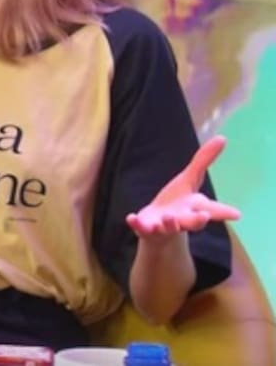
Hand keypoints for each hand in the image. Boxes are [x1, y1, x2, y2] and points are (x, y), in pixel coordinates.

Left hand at [126, 136, 240, 240]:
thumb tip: (222, 137)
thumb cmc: (179, 203)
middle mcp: (181, 220)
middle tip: (203, 217)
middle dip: (196, 220)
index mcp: (194, 209)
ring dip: (168, 223)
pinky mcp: (144, 228)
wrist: (157, 228)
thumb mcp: (190, 179)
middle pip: (190, 222)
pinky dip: (135, 223)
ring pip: (166, 227)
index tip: (236, 214)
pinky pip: (139, 227)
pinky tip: (130, 217)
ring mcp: (162, 226)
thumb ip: (204, 161)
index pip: (211, 210)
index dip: (223, 212)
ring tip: (169, 217)